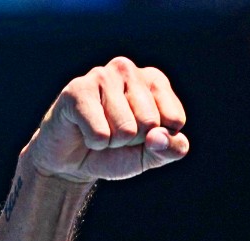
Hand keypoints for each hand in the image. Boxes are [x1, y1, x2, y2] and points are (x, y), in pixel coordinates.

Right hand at [20, 57, 188, 182]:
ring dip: (114, 142)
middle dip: (135, 139)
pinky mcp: (77, 91)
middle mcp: (128, 70)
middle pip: (150, 122)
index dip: (158, 138)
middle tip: (117, 133)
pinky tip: (85, 131)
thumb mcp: (155, 154)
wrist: (74, 160)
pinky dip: (96, 143)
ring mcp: (101, 76)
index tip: (142, 133)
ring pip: (126, 129)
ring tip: (102, 131)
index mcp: (154, 80)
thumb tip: (159, 137)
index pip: (175, 119)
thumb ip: (173, 149)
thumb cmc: (119, 150)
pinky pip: (101, 134)